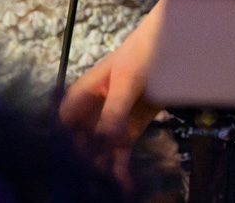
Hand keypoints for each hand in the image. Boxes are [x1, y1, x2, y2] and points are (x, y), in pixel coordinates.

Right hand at [60, 0, 164, 184]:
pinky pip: (119, 154)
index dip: (60, 145)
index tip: (66, 165)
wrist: (174, 45)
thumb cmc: (143, 52)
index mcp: (81, 95)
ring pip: (97, 154)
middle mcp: (91, 113)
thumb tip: (105, 140)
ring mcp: (109, 124)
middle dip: (81, 164)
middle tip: (88, 182)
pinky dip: (120, 169)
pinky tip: (122, 185)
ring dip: (99, 172)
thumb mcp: (127, 79)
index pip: (61, 126)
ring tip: (102, 189)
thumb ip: (114, 109)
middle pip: (78, 145)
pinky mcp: (128, 132)